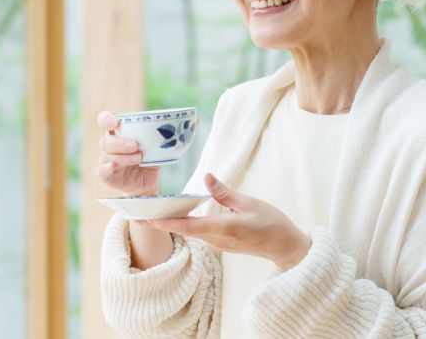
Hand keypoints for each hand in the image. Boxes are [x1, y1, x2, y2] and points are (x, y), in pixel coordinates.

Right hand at [95, 110, 159, 194]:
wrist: (148, 180)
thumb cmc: (149, 158)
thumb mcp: (155, 145)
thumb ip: (154, 137)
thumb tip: (166, 128)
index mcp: (118, 132)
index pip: (105, 120)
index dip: (107, 119)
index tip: (116, 122)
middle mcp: (109, 145)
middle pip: (106, 140)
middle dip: (120, 143)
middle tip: (135, 145)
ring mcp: (107, 160)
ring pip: (107, 155)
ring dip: (123, 157)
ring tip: (140, 158)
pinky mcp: (107, 175)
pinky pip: (101, 171)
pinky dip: (106, 168)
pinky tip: (112, 167)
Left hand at [145, 173, 310, 270]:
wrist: (286, 248)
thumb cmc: (272, 224)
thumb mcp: (250, 203)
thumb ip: (225, 192)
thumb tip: (206, 177)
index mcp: (224, 228)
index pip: (188, 226)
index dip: (166, 222)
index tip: (147, 218)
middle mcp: (217, 240)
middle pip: (184, 230)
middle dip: (161, 223)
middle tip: (138, 213)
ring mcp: (219, 244)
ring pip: (190, 232)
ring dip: (171, 223)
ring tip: (151, 212)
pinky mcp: (222, 243)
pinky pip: (199, 233)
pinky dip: (185, 225)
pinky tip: (177, 215)